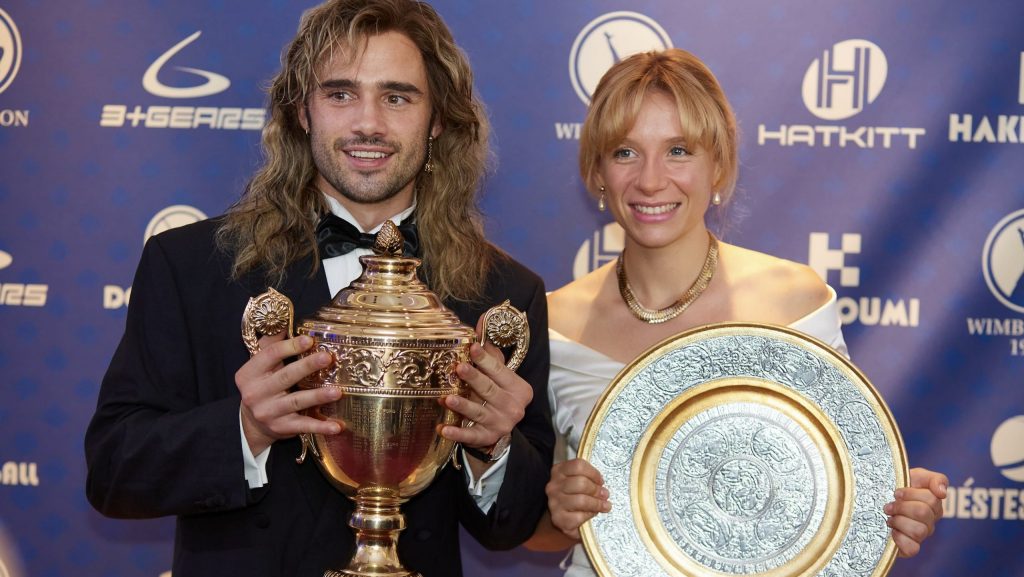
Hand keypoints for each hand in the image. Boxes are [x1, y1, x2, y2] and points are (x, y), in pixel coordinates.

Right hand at [236, 333, 341, 454]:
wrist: (252, 422)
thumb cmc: (262, 385)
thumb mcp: (259, 365)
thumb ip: (271, 344)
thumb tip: (286, 320)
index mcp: (249, 373)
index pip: (270, 355)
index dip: (290, 346)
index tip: (309, 340)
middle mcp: (256, 393)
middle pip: (285, 377)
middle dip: (307, 366)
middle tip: (327, 357)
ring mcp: (268, 412)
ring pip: (296, 401)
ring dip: (318, 396)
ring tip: (337, 391)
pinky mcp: (281, 428)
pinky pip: (303, 426)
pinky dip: (321, 426)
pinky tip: (337, 426)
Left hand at [439, 340, 532, 453]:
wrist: (501, 427)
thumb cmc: (498, 394)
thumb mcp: (500, 375)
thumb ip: (491, 352)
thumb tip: (481, 322)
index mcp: (519, 389)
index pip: (499, 371)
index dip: (485, 359)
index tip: (472, 347)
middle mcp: (513, 407)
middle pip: (489, 390)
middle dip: (473, 379)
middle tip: (459, 368)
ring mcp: (501, 424)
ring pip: (479, 413)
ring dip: (463, 405)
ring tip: (447, 398)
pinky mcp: (488, 438)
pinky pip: (471, 436)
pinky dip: (457, 434)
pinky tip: (443, 430)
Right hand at [546, 458, 610, 540]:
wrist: (560, 517)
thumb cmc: (571, 497)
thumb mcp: (575, 481)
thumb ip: (586, 477)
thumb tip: (601, 482)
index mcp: (558, 471)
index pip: (578, 466)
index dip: (594, 473)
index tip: (601, 480)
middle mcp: (554, 486)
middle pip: (581, 483)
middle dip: (597, 489)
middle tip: (605, 494)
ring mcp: (555, 502)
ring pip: (582, 500)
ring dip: (597, 504)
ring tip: (605, 506)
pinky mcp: (558, 518)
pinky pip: (579, 516)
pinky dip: (589, 515)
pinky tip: (592, 514)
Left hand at [885, 466, 947, 556]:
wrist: (873, 501)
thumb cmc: (897, 487)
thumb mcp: (915, 476)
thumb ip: (935, 479)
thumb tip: (942, 493)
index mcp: (933, 504)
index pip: (932, 499)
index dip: (910, 494)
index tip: (896, 492)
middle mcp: (930, 521)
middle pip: (923, 513)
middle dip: (901, 506)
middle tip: (888, 506)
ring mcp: (921, 536)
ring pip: (919, 531)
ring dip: (899, 521)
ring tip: (889, 518)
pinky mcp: (910, 549)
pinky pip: (912, 548)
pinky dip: (899, 539)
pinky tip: (891, 531)